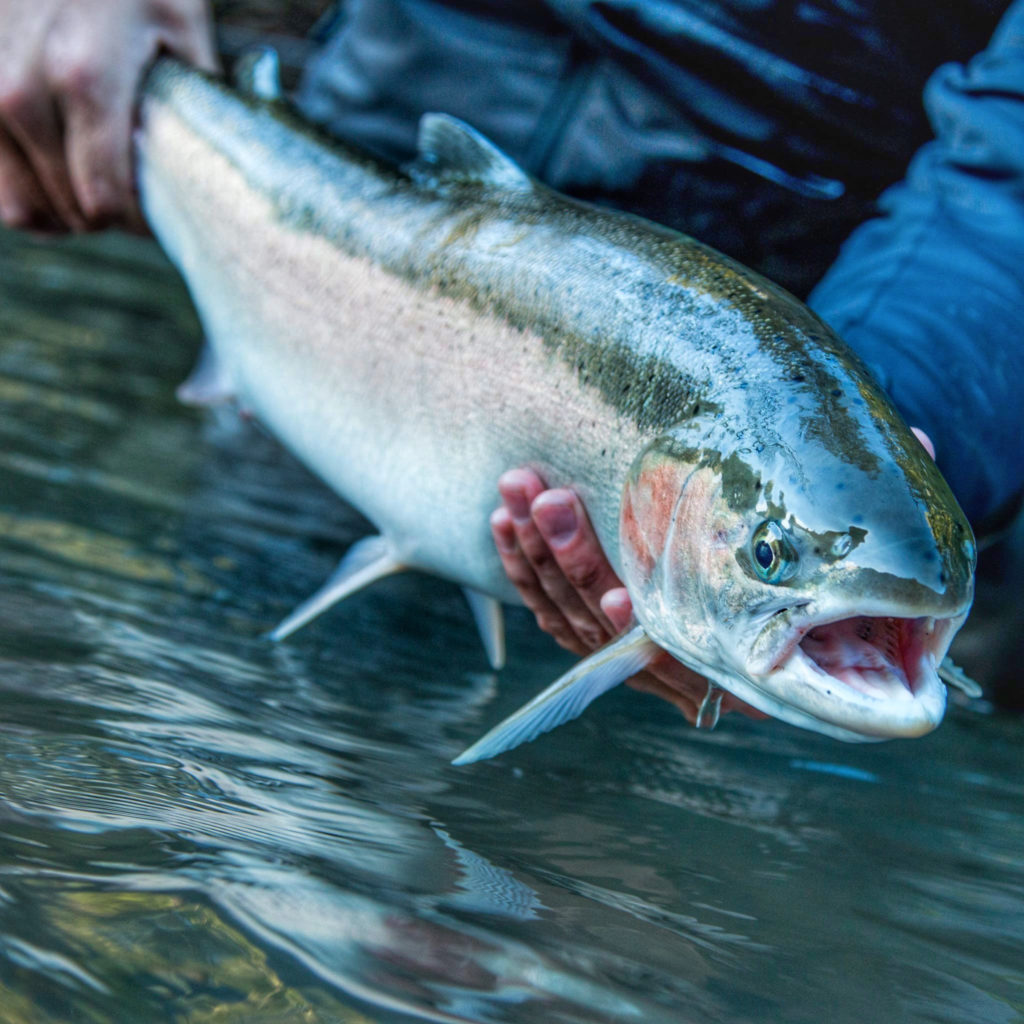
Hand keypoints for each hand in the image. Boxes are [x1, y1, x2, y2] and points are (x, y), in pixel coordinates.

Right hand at [0, 0, 216, 232]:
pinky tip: (63, 185)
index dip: (139, 221)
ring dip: (70, 214)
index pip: (105, 199)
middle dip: (113, 217)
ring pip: (24, 208)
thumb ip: (198, 97)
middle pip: (72, 209)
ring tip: (102, 192)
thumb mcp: (179, 25)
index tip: (162, 212)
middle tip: (138, 197)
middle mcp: (22, 90)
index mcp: (85, 78)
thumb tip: (221, 159)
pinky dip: (32, 198)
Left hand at [491, 429, 935, 724]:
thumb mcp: (827, 539)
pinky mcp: (589, 622)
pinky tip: (505, 523)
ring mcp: (620, 643)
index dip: (640, 633)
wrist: (772, 574)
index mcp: (721, 660)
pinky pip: (544, 606)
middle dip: (569, 562)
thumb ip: (860, 499)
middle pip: (600, 625)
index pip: (669, 655)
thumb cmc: (798, 559)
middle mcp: (664, 659)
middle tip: (547, 498)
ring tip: (516, 492)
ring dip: (534, 555)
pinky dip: (521, 568)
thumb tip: (922, 440)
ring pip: (561, 614)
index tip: (620, 600)